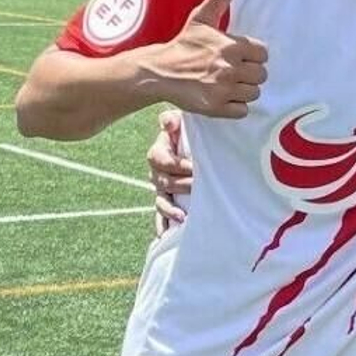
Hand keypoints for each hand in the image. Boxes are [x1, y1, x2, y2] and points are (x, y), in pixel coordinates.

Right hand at [146, 0, 268, 118]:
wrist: (160, 72)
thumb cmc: (183, 45)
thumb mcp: (201, 19)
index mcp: (231, 46)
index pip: (263, 54)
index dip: (254, 55)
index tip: (241, 56)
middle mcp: (230, 68)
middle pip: (261, 75)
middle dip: (250, 73)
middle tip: (235, 71)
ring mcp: (224, 89)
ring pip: (254, 93)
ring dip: (244, 90)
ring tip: (229, 84)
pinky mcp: (216, 107)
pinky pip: (242, 110)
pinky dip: (236, 106)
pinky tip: (224, 97)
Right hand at [149, 109, 193, 234]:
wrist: (196, 147)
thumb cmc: (190, 134)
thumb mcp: (183, 123)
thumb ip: (173, 120)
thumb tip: (167, 122)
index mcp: (159, 153)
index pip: (159, 159)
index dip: (175, 165)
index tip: (193, 167)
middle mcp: (157, 173)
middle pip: (162, 182)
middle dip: (179, 186)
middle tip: (197, 186)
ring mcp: (162, 190)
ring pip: (160, 201)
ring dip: (169, 210)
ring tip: (182, 216)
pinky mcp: (168, 202)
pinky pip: (161, 217)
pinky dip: (162, 226)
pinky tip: (165, 236)